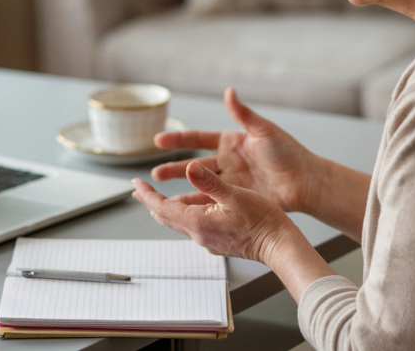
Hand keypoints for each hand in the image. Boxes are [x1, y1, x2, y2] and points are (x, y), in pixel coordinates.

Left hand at [132, 162, 297, 262]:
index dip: (147, 193)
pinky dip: (185, 214)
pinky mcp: (217, 242)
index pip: (161, 206)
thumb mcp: (235, 195)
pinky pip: (193, 226)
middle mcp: (199, 234)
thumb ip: (209, 182)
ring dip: (168, 208)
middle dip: (152, 201)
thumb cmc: (261, 221)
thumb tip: (188, 168)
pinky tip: (191, 208)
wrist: (278, 246)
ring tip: (162, 197)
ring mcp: (208, 241)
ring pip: (179, 222)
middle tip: (141, 190)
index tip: (136, 182)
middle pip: (166, 217)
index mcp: (198, 222)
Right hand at [151, 88, 320, 212]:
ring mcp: (230, 181)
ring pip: (199, 185)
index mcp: (231, 141)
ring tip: (161, 195)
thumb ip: (243, 114)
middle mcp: (227, 161)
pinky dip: (197, 205)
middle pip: (194, 165)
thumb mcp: (264, 131)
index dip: (178, 140)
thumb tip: (229, 92)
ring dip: (180, 189)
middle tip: (155, 174)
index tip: (158, 141)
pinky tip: (183, 210)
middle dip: (173, 169)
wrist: (305, 182)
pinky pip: (212, 201)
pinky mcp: (236, 197)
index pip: (198, 139)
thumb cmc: (289, 153)